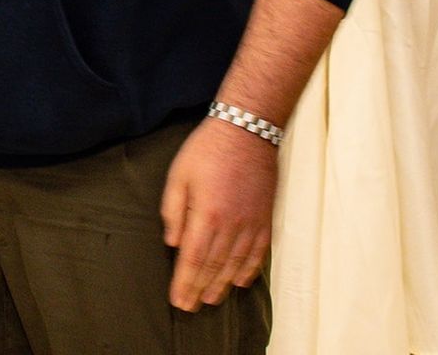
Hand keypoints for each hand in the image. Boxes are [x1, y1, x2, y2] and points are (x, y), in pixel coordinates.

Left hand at [159, 117, 276, 311]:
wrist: (247, 131)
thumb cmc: (208, 150)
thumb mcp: (179, 175)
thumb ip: (173, 211)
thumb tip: (172, 243)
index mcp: (207, 214)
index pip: (193, 258)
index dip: (185, 282)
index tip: (178, 300)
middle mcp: (231, 224)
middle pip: (214, 266)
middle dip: (200, 289)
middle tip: (190, 307)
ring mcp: (251, 223)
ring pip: (236, 264)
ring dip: (222, 284)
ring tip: (210, 299)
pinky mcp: (265, 218)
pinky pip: (258, 252)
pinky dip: (249, 270)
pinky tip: (240, 281)